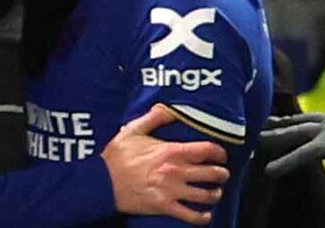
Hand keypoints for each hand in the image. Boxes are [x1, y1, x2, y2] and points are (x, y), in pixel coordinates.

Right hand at [102, 105, 229, 224]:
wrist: (102, 181)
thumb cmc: (116, 156)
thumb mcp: (133, 130)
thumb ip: (154, 118)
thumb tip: (168, 107)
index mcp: (171, 151)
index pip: (208, 150)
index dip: (220, 152)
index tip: (220, 154)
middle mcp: (176, 171)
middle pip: (213, 173)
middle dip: (222, 174)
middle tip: (221, 173)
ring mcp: (172, 191)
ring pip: (207, 196)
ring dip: (215, 194)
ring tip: (214, 192)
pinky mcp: (165, 207)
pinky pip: (192, 216)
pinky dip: (203, 217)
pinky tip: (204, 214)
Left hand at [261, 112, 324, 176]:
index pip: (316, 120)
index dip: (299, 121)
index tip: (285, 121)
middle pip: (300, 122)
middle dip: (280, 124)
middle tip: (261, 124)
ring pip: (294, 135)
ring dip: (274, 139)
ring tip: (255, 143)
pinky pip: (301, 155)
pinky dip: (285, 163)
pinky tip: (269, 171)